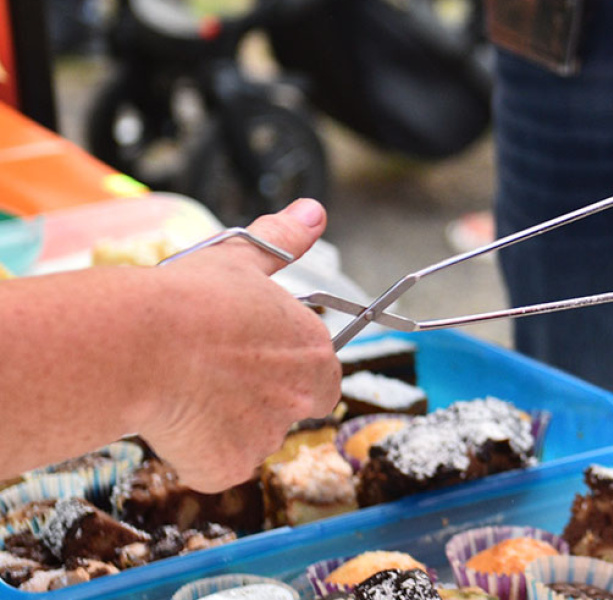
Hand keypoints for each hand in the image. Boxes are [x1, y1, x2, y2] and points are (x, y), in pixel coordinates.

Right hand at [139, 199, 340, 491]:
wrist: (138, 344)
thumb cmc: (189, 299)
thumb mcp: (239, 259)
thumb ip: (282, 241)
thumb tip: (312, 212)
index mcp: (313, 351)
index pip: (321, 374)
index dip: (287, 368)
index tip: (252, 357)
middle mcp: (300, 398)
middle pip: (288, 409)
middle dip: (259, 400)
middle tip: (216, 376)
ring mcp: (265, 437)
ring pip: (248, 438)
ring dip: (223, 424)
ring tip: (184, 388)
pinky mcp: (228, 468)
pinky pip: (214, 466)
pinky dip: (194, 452)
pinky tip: (172, 418)